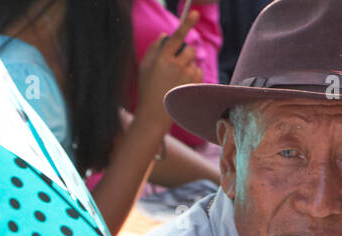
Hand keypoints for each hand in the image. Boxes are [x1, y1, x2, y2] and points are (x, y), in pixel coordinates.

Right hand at [135, 2, 203, 128]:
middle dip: (184, 53)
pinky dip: (191, 75)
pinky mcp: (193, 84)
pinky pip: (197, 71)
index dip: (186, 23)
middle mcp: (175, 66)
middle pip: (189, 49)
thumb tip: (165, 35)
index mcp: (162, 60)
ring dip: (187, 65)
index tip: (194, 12)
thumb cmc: (146, 91)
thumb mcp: (144, 68)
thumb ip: (153, 49)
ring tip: (175, 80)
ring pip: (193, 60)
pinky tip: (181, 85)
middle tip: (174, 66)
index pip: (176, 38)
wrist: (153, 116)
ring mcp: (186, 76)